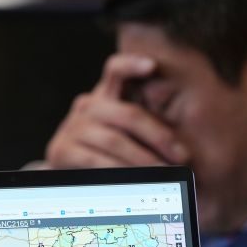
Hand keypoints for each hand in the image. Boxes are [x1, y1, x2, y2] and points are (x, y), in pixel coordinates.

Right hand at [45, 54, 188, 168]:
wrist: (69, 177)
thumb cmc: (110, 154)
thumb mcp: (128, 136)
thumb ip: (147, 130)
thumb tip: (183, 149)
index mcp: (106, 96)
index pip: (115, 71)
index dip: (131, 64)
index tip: (152, 65)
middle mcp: (88, 106)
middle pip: (128, 114)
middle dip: (159, 136)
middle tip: (182, 157)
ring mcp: (73, 127)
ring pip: (115, 141)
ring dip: (144, 159)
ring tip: (165, 174)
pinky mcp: (62, 150)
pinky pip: (96, 161)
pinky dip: (120, 172)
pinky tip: (136, 182)